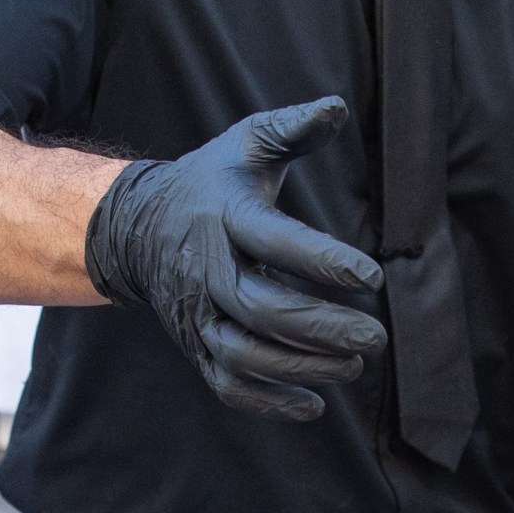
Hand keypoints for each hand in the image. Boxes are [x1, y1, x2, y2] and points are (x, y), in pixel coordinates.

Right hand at [82, 98, 385, 420]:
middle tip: (376, 337)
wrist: (137, 227)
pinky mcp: (196, 346)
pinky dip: (268, 402)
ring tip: (354, 366)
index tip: (373, 278)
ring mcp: (198, 315)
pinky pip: (227, 385)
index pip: (276, 242)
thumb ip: (293, 128)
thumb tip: (336, 106)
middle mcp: (208, 271)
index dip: (324, 262)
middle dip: (323, 328)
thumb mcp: (246, 144)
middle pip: (263, 309)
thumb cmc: (210, 182)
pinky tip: (314, 406)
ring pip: (246, 354)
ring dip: (302, 368)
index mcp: (226, 218)